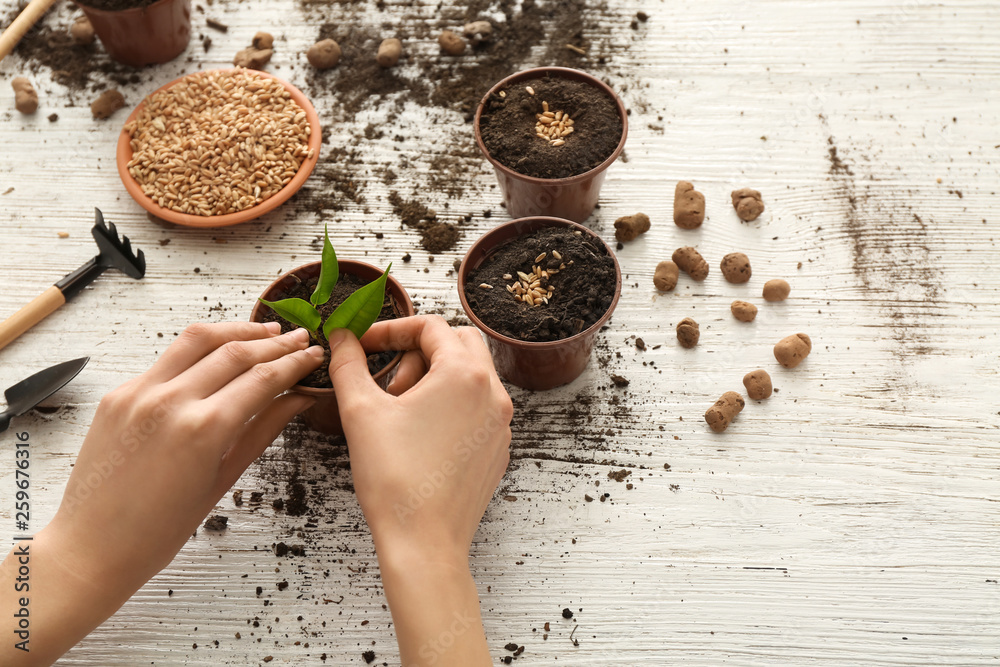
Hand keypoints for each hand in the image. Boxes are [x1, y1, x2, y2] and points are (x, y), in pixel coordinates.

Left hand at [1, 321, 322, 665]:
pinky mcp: (118, 394)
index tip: (312, 355)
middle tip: (298, 340)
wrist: (93, 548)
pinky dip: (198, 350)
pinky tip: (217, 354)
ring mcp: (139, 393)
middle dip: (273, 343)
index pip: (262, 378)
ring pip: (197, 339)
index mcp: (203, 430)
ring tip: (264, 332)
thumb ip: (263, 430)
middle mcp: (170, 402)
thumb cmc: (158, 530)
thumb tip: (297, 399)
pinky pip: (166, 359)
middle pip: (235, 352)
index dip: (294, 362)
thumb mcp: (223, 479)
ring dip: (236, 330)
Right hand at [327, 315, 512, 666]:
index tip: (363, 344)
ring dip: (435, 379)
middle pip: (459, 343)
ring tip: (401, 413)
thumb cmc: (394, 480)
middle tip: (389, 382)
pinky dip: (450, 406)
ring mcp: (501, 423)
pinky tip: (420, 437)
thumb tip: (340, 336)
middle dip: (419, 351)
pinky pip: (478, 408)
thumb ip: (348, 364)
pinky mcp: (499, 448)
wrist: (424, 544)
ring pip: (471, 376)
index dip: (391, 330)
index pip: (431, 326)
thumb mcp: (360, 412)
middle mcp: (493, 393)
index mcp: (464, 374)